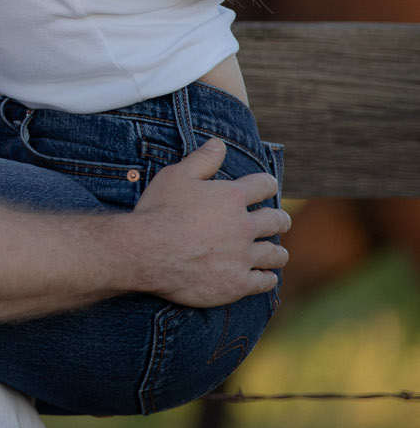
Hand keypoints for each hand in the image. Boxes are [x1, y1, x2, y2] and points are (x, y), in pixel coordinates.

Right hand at [129, 138, 289, 307]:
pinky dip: (267, 279)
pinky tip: (265, 277)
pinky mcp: (237, 284)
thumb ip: (202, 159)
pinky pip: (264, 282)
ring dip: (278, 251)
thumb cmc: (159, 210)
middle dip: (280, 219)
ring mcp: (243, 257)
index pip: (264, 185)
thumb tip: (218, 143)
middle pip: (277, 220)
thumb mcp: (176, 175)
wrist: (147, 251)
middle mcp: (244, 226)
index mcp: (232, 197)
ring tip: (277, 253)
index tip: (267, 187)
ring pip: (276, 254)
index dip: (267, 184)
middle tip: (279, 221)